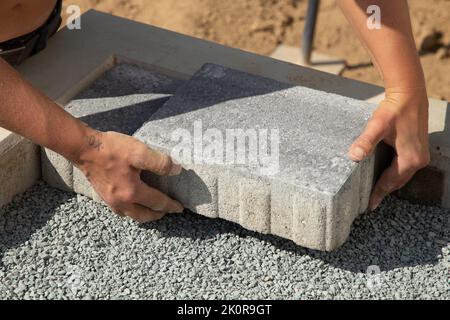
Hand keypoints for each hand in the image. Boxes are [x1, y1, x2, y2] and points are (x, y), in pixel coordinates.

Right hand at [72, 128, 183, 221]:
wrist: (83, 148)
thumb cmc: (112, 149)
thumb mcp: (140, 152)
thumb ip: (160, 163)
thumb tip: (176, 170)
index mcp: (132, 192)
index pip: (157, 202)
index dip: (170, 205)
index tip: (180, 208)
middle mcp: (121, 202)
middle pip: (144, 215)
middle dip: (158, 214)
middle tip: (168, 211)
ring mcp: (110, 201)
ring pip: (132, 215)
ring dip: (145, 215)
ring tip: (153, 209)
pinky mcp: (103, 196)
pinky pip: (121, 211)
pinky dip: (132, 211)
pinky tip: (133, 204)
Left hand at [348, 89, 429, 210]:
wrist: (409, 92)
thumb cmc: (393, 109)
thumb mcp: (377, 126)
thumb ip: (365, 141)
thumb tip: (354, 156)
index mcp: (410, 159)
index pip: (390, 183)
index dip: (378, 194)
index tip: (368, 206)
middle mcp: (419, 159)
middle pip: (398, 182)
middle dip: (384, 191)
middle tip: (369, 201)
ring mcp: (421, 154)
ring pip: (402, 175)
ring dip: (389, 183)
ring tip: (374, 191)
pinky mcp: (418, 147)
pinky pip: (405, 167)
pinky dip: (394, 173)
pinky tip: (384, 174)